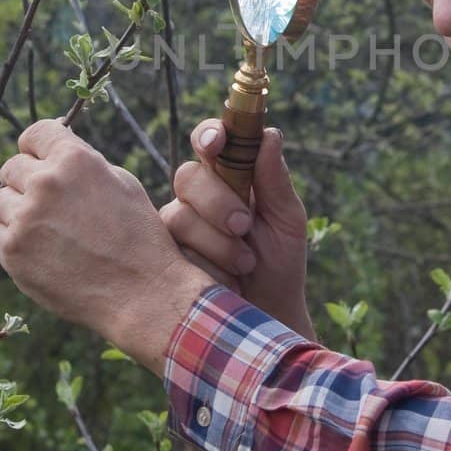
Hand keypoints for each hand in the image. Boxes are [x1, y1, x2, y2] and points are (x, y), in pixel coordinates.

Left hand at [0, 119, 211, 371]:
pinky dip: (9, 237)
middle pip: (11, 167)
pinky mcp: (12, 251)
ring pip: (0, 201)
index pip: (34, 133)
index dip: (36, 147)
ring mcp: (25, 218)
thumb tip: (53, 155)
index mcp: (75, 160)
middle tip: (48, 204)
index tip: (38, 159)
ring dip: (17, 211)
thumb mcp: (122, 184)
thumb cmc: (138, 238)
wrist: (141, 293)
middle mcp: (46, 183)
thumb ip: (83, 164)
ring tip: (47, 231)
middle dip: (27, 181)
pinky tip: (36, 247)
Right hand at [161, 120, 315, 339]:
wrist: (267, 316)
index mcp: (230, 177)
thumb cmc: (280, 264)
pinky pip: (171, 251)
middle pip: (188, 176)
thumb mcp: (287, 220)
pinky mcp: (163, 258)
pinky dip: (206, 266)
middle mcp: (198, 197)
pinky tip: (225, 282)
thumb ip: (275, 179)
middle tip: (244, 226)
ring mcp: (177, 227)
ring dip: (216, 242)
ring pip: (178, 215)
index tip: (217, 142)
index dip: (209, 135)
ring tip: (244, 264)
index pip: (211, 142)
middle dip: (217, 201)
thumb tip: (269, 134)